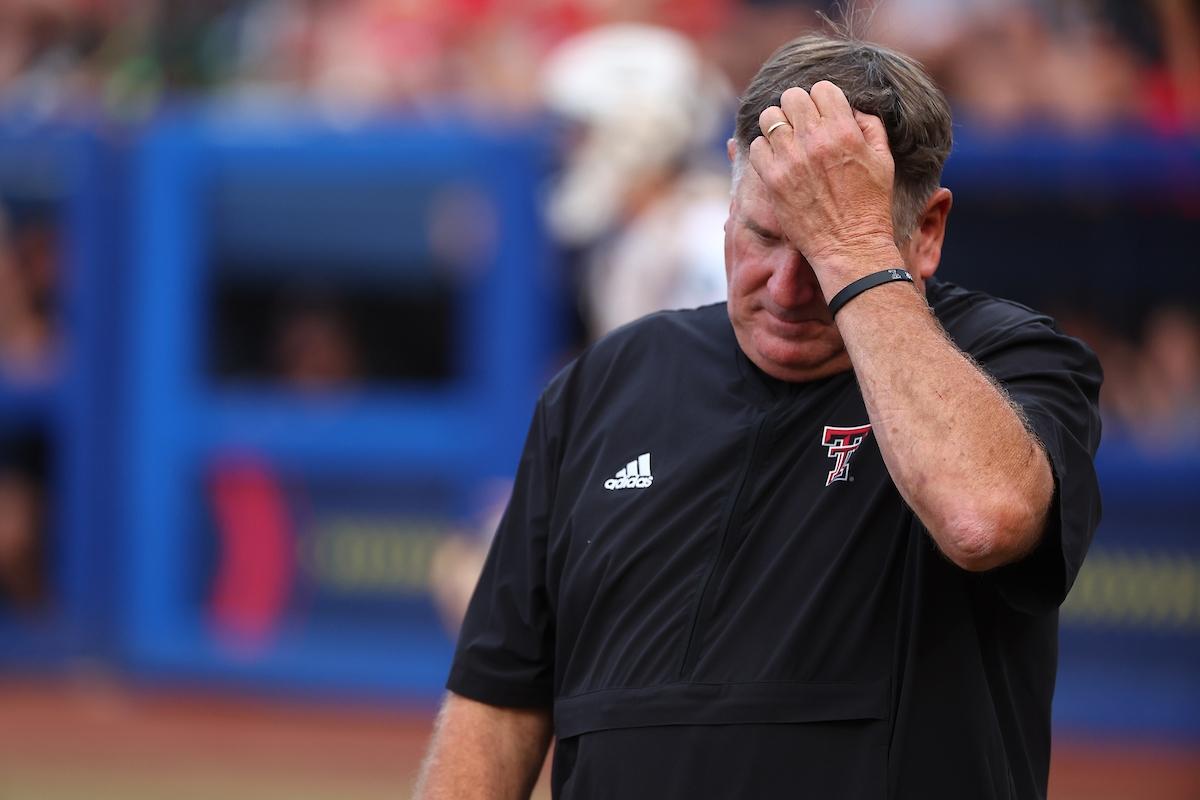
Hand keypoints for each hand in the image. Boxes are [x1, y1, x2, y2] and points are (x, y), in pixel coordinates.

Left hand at [749, 81, 898, 293]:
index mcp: (844, 131)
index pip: (821, 89)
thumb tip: (850, 108)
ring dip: (777, 126)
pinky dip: (764, 150)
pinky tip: (777, 161)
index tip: (822, 114)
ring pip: (769, 117)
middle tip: (801, 125)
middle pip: (791, 97)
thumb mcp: (883, 159)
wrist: (850, 245)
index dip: (822, 99)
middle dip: (797, 108)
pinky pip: (756, 146)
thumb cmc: (870, 204)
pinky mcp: (773, 179)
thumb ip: (869, 125)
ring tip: (787, 141)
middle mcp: (815, 140)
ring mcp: (791, 159)